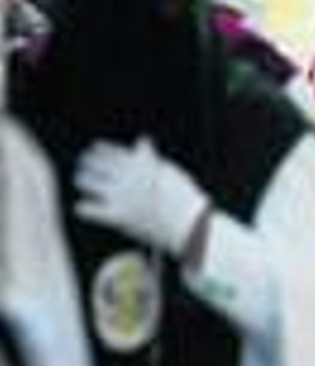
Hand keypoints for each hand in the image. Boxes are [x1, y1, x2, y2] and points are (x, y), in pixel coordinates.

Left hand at [75, 138, 209, 258]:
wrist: (185, 223)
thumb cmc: (180, 194)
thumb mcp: (168, 170)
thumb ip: (150, 157)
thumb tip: (140, 142)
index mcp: (141, 164)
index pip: (116, 154)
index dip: (103, 150)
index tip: (94, 147)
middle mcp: (128, 178)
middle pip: (101, 166)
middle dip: (91, 162)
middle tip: (84, 160)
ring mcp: (121, 197)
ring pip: (93, 184)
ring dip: (85, 179)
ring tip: (80, 178)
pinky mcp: (118, 217)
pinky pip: (95, 211)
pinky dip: (86, 209)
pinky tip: (79, 207)